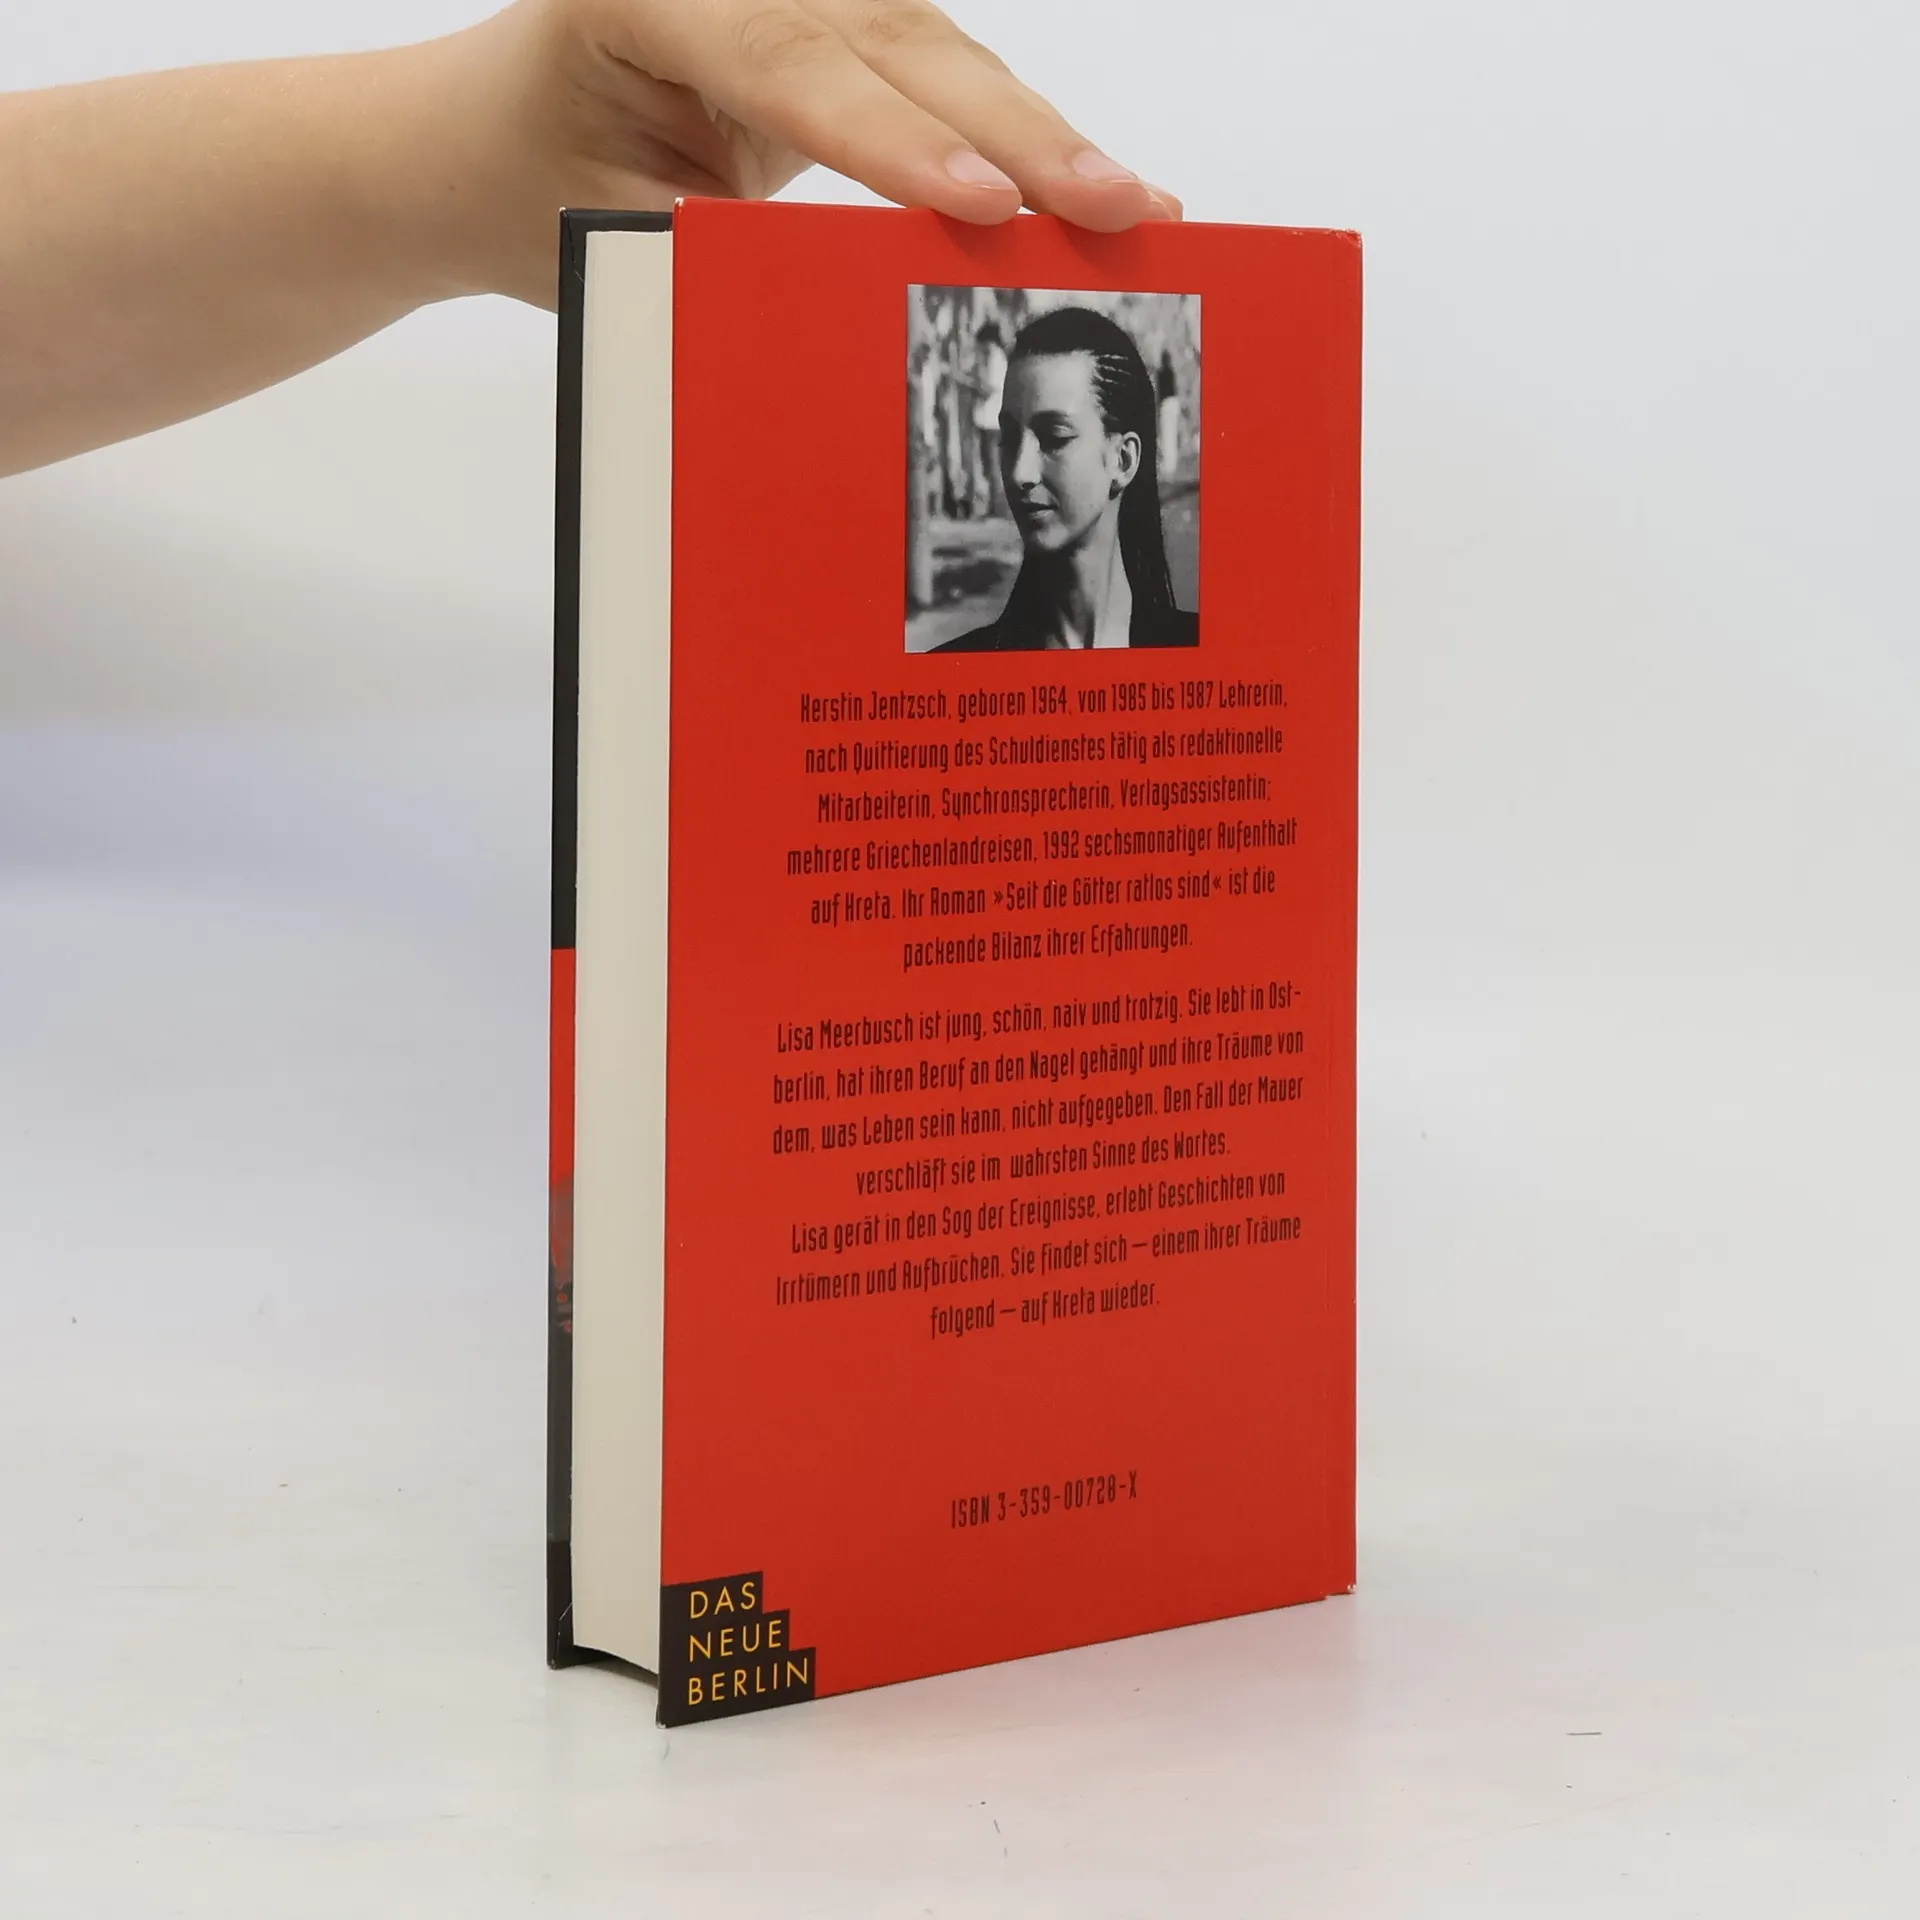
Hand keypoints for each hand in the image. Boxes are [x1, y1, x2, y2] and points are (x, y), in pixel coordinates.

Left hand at [442, 0, 1181, 303]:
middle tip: (1110, 205)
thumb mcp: (609, 230)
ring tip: (1129, 204)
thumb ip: (720, 245)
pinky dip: (1010, 132)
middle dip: (1012, 134)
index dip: (897, 139)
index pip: (788, 60)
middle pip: (893, 41)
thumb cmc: (533, 182)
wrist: (489, 137)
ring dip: (1037, 135)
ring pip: (934, 49)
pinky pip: (932, 70)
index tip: (982, 204)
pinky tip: (1085, 178)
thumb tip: (864, 294)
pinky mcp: (833, 23)